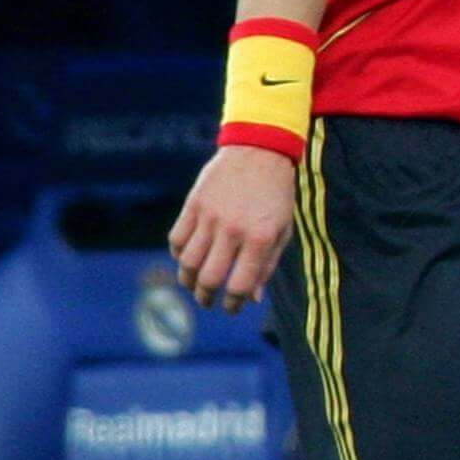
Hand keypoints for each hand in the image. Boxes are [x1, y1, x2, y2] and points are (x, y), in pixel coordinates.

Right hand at [171, 146, 295, 312]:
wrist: (260, 151)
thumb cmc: (277, 195)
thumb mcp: (283, 229)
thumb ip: (267, 265)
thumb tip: (252, 298)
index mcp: (261, 239)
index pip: (239, 285)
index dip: (232, 303)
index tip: (231, 308)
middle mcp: (233, 230)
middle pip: (208, 278)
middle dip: (206, 297)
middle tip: (208, 301)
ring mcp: (210, 217)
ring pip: (187, 262)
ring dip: (187, 280)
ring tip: (194, 285)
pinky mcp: (193, 205)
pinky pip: (176, 239)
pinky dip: (178, 254)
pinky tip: (186, 259)